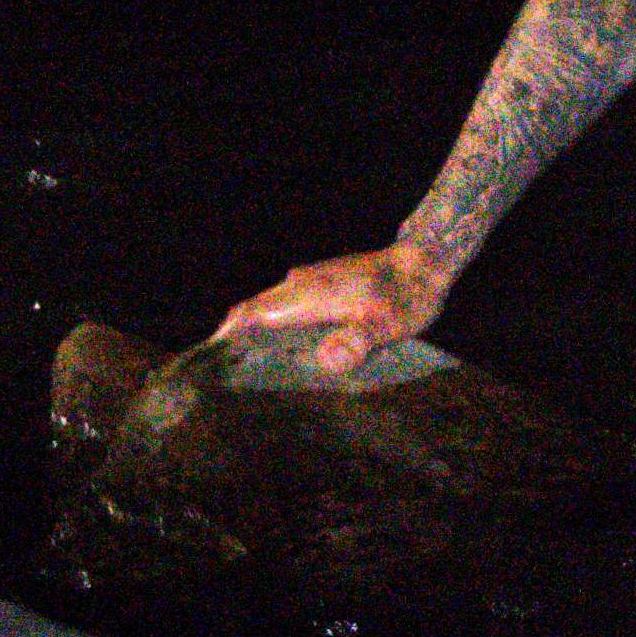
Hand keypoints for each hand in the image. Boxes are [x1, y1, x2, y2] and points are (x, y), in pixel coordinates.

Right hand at [213, 246, 442, 364]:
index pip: (251, 313)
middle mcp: (301, 284)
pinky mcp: (321, 283)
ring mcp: (310, 280)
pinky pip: (285, 303)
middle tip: (225, 376)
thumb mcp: (388, 324)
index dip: (226, 336)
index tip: (209, 361)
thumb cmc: (407, 294)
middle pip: (252, 311)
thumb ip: (357, 342)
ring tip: (247, 368)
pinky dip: (274, 324)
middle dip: (234, 339)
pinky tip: (284, 348)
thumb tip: (326, 362)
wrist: (426, 260)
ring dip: (253, 332)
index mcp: (308, 294)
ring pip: (268, 306)